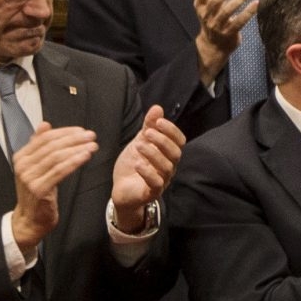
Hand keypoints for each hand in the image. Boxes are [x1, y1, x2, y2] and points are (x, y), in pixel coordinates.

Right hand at [10, 123, 98, 252]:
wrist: (31, 219)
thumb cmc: (37, 192)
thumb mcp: (36, 167)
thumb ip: (39, 146)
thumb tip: (45, 124)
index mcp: (21, 157)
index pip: (44, 138)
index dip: (64, 132)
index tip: (82, 130)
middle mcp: (23, 165)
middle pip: (51, 146)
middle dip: (73, 139)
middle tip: (91, 135)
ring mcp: (29, 178)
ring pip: (56, 157)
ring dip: (77, 149)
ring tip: (93, 146)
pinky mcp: (39, 189)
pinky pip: (59, 171)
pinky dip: (74, 162)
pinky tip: (85, 157)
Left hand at [110, 105, 184, 230]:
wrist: (122, 189)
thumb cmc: (133, 165)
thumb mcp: (139, 142)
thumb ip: (148, 126)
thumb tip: (157, 107)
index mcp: (168, 154)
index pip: (179, 141)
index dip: (171, 130)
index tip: (158, 121)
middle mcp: (168, 167)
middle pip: (175, 153)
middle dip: (163, 141)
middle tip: (147, 133)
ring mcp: (162, 180)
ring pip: (166, 167)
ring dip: (153, 154)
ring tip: (138, 146)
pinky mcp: (152, 192)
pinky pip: (156, 184)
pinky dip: (148, 173)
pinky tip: (138, 164)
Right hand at [193, 0, 257, 85]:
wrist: (213, 46)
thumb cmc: (212, 20)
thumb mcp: (204, 6)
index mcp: (200, 7)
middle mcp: (206, 16)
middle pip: (216, 0)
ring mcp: (217, 26)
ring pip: (227, 11)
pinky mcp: (228, 34)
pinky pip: (239, 22)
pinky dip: (248, 12)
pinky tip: (256, 3)